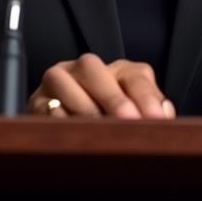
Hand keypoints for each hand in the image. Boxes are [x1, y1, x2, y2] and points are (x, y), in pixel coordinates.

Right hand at [27, 52, 175, 118]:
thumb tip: (164, 114)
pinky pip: (43, 105)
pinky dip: (57, 117)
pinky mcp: (36, 102)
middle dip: (112, 96)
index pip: (135, 75)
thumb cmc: (111, 125)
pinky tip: (71, 132)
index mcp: (119, 71)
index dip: (146, 96)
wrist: (70, 129)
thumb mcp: (136, 116)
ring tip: (99, 130)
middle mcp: (85, 70)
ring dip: (83, 106)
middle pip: (93, 68)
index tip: (158, 118)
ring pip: (62, 80)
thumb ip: (151, 112)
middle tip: (127, 121)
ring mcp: (57, 82)